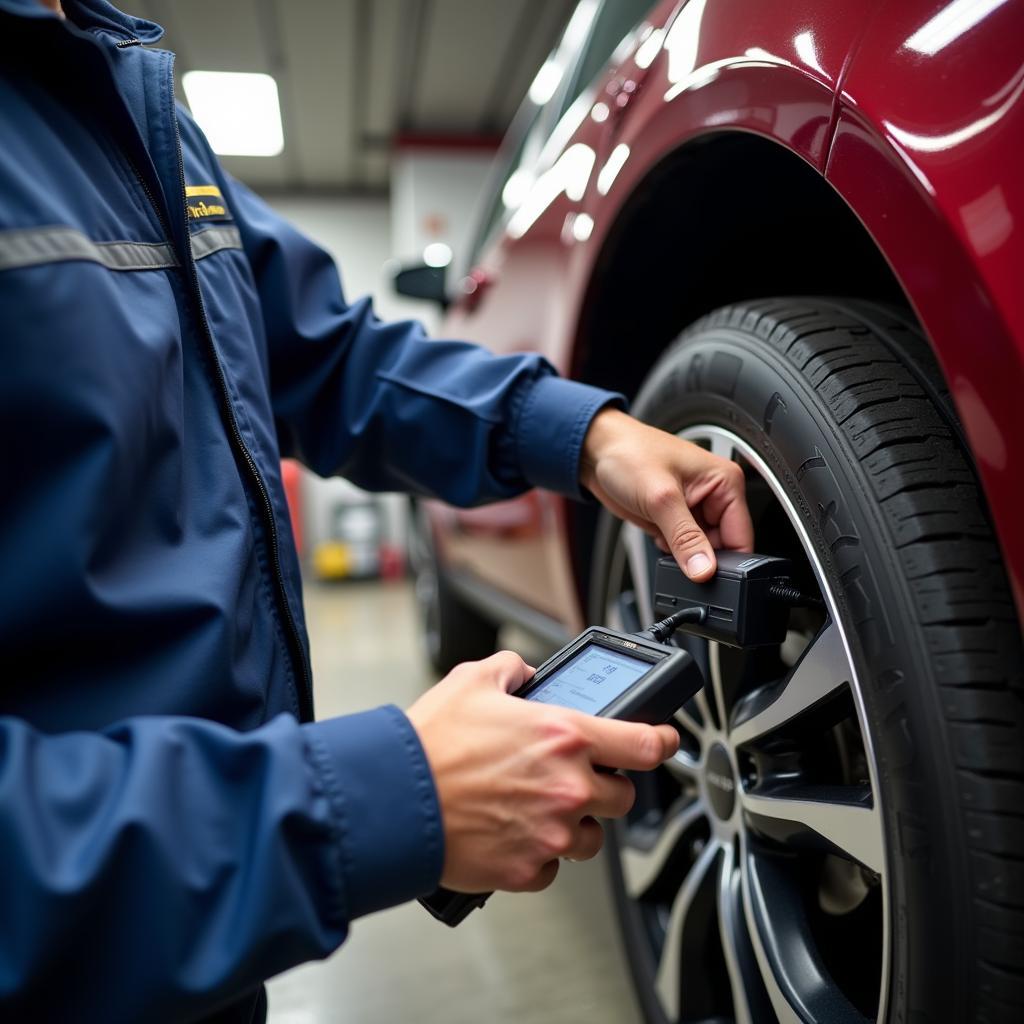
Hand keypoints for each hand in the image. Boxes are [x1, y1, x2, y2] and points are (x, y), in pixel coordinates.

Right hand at [406, 651, 678, 893]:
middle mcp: (568, 786)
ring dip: (573, 822)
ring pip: (592, 837)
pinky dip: (538, 852)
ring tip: (533, 807)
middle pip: (623, 796)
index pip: (645, 743)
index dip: (664, 740)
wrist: (394, 801)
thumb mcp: (474, 680)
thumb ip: (513, 669)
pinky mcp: (528, 869)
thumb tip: (526, 673)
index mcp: (564, 736)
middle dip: (603, 785)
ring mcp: (552, 833)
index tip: (666, 740)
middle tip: (570, 776)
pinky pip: (553, 866)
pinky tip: (510, 830)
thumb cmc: (430, 743)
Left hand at [580, 408, 753, 579]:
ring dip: (684, 555)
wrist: (596, 452)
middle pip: (724, 547)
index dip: (728, 561)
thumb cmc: (628, 454)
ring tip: (664, 537)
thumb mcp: (661, 498)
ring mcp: (694, 510)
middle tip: (680, 556)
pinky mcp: (674, 521)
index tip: (708, 576)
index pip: (742, 535)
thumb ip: (685, 538)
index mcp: (725, 482)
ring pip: (701, 551)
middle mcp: (714, 496)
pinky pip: (682, 549)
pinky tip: (657, 537)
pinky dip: (671, 552)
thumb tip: (704, 569)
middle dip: (702, 559)